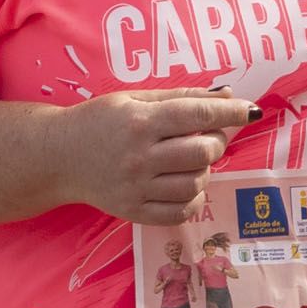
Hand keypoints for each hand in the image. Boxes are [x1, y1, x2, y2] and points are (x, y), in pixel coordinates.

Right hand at [60, 88, 253, 227]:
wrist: (56, 156)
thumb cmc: (99, 121)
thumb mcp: (135, 99)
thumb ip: (182, 97)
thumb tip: (228, 95)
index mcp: (140, 121)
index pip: (197, 114)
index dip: (230, 111)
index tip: (250, 110)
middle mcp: (140, 156)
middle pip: (203, 152)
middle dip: (216, 141)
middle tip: (207, 136)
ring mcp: (137, 188)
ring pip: (196, 183)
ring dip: (204, 170)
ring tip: (190, 161)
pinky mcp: (134, 211)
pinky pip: (181, 211)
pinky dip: (193, 199)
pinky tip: (185, 185)